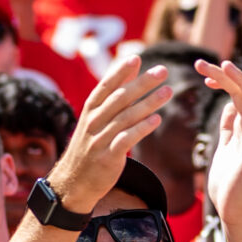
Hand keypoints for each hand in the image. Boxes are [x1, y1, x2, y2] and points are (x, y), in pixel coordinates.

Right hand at [45, 55, 171, 214]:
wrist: (74, 183)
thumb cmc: (90, 146)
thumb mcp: (95, 119)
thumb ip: (113, 94)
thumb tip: (132, 65)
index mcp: (89, 111)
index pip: (105, 86)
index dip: (119, 72)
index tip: (136, 58)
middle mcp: (93, 123)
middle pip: (119, 98)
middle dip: (141, 83)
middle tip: (162, 71)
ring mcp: (99, 140)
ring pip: (126, 117)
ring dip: (148, 103)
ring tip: (168, 92)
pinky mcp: (107, 158)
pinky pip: (126, 140)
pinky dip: (141, 128)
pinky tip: (157, 119)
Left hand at [194, 57, 241, 235]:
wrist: (233, 209)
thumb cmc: (229, 182)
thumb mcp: (224, 147)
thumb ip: (228, 128)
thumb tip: (228, 107)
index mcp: (241, 127)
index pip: (234, 95)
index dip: (221, 82)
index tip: (203, 75)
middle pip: (241, 93)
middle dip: (223, 76)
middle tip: (200, 63)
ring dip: (240, 82)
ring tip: (226, 65)